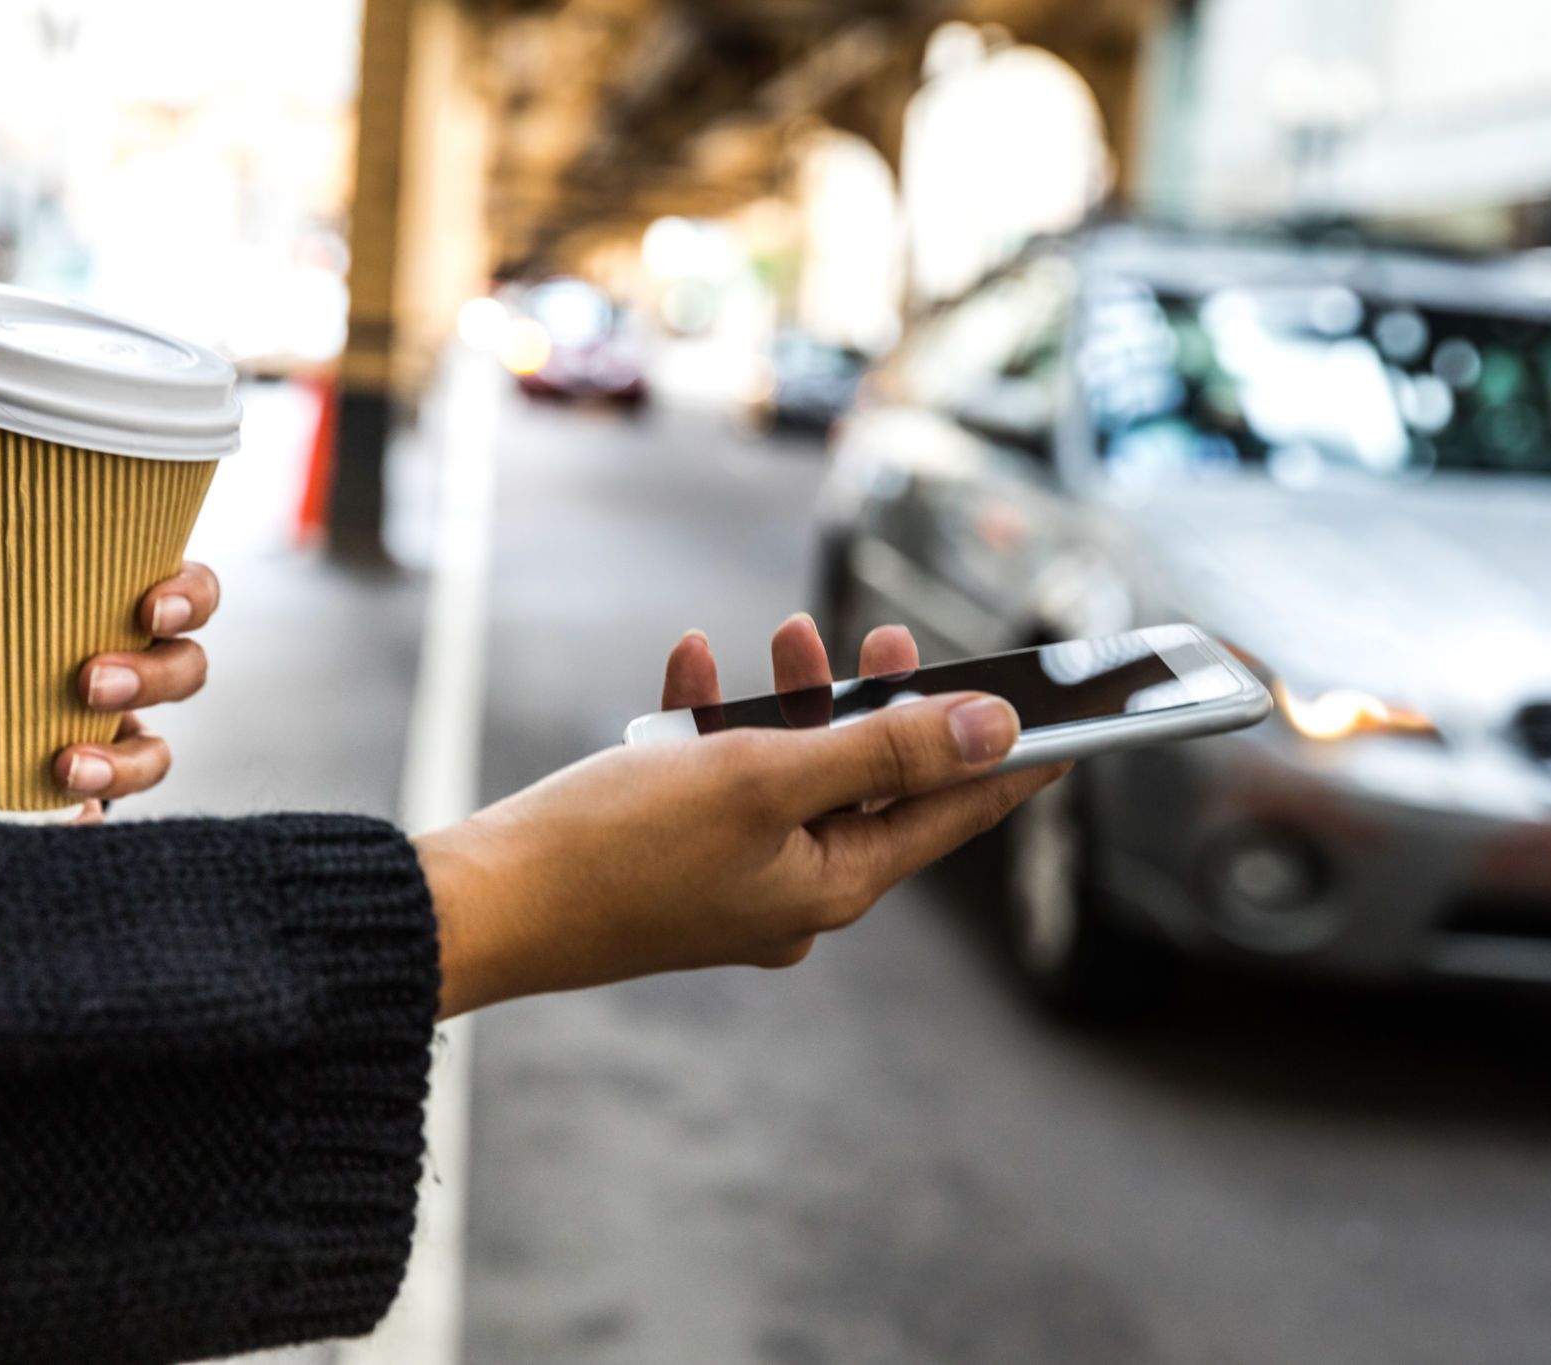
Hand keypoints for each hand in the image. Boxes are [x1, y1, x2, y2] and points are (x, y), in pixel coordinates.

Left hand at [53, 561, 219, 808]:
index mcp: (128, 605)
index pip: (194, 595)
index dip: (189, 601)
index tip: (150, 611)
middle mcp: (138, 666)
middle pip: (185, 671)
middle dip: (151, 678)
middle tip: (90, 682)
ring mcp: (116, 731)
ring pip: (157, 750)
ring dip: (127, 762)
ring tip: (69, 767)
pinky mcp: (88, 783)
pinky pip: (106, 808)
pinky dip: (92, 809)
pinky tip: (67, 814)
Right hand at [413, 614, 1067, 1017]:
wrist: (483, 904)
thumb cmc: (617, 845)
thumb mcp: (763, 777)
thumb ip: (883, 748)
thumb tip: (994, 731)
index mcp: (834, 886)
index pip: (952, 813)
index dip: (1010, 761)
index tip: (1067, 724)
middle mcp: (796, 894)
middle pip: (870, 785)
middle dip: (874, 703)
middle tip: (888, 637)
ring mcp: (738, 883)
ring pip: (794, 774)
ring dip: (790, 701)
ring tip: (784, 633)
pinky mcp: (683, 864)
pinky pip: (722, 784)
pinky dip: (715, 726)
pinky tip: (691, 665)